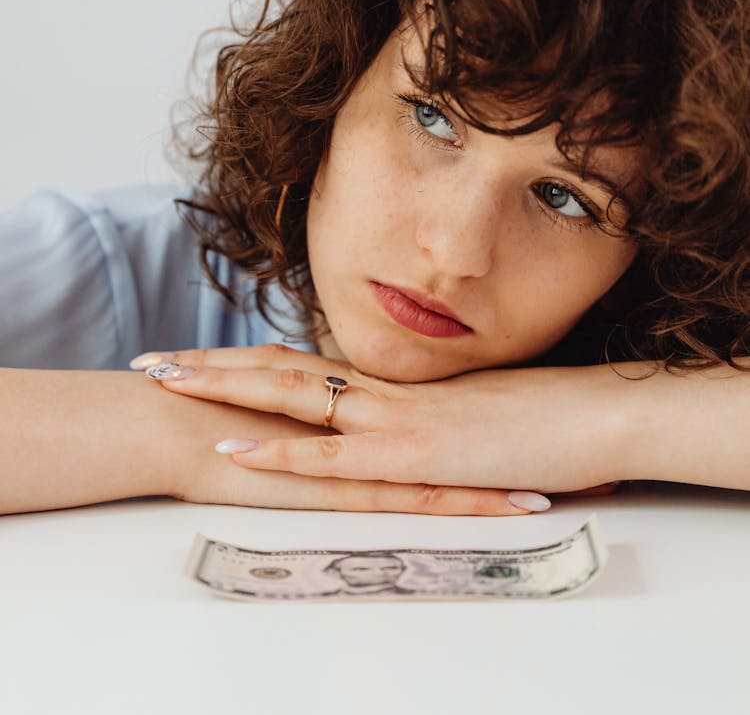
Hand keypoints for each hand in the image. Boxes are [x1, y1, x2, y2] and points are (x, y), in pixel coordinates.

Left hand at [140, 344, 626, 498]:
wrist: (591, 414)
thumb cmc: (540, 415)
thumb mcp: (469, 412)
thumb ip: (426, 415)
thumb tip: (400, 423)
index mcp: (391, 384)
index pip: (300, 364)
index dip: (245, 360)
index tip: (196, 357)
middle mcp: (381, 391)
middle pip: (279, 369)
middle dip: (211, 364)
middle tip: (152, 360)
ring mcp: (393, 418)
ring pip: (292, 397)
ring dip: (225, 389)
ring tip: (167, 384)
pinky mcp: (413, 454)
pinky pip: (332, 455)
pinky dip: (280, 452)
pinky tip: (236, 450)